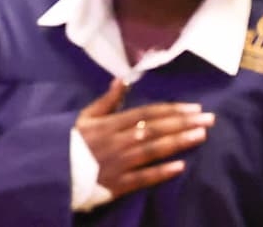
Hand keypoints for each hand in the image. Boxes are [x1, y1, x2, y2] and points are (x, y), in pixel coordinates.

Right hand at [73, 79, 212, 196]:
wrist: (54, 170)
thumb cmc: (72, 142)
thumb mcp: (86, 116)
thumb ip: (107, 100)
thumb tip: (123, 79)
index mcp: (112, 122)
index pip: (148, 113)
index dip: (173, 110)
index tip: (195, 107)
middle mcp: (119, 140)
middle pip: (156, 128)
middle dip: (184, 123)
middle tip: (209, 119)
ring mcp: (120, 162)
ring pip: (154, 149)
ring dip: (179, 142)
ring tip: (201, 135)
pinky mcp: (118, 183)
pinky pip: (143, 177)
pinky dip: (161, 172)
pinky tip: (180, 166)